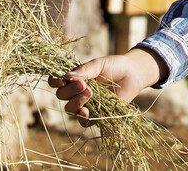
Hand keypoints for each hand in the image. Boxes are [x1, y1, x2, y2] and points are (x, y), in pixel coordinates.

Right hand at [48, 47, 166, 125]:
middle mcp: (76, 92)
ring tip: (90, 93)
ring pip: (70, 109)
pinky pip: (83, 122)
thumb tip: (68, 76)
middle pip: (62, 96)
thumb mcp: (98, 64)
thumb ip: (84, 71)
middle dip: (70, 91)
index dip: (55, 82)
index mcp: (73, 79)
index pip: (56, 82)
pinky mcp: (96, 115)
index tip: (63, 80)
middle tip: (84, 84)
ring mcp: (85, 104)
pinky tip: (87, 111)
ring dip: (76, 103)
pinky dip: (82, 118)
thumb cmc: (114, 66)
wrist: (132, 74)